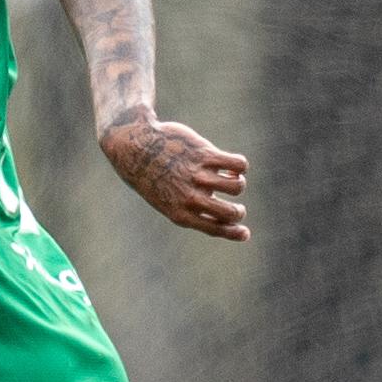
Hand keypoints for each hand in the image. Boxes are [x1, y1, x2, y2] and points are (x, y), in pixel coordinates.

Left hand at [100, 113, 250, 242]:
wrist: (136, 148)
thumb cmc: (154, 178)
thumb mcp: (168, 201)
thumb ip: (193, 210)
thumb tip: (226, 214)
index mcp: (181, 214)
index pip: (216, 229)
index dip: (235, 233)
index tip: (245, 233)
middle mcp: (191, 197)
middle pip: (231, 212)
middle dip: (239, 212)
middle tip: (237, 207)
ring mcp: (198, 175)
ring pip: (237, 185)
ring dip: (238, 183)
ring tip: (230, 177)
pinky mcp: (204, 154)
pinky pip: (238, 164)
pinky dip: (240, 166)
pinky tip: (232, 165)